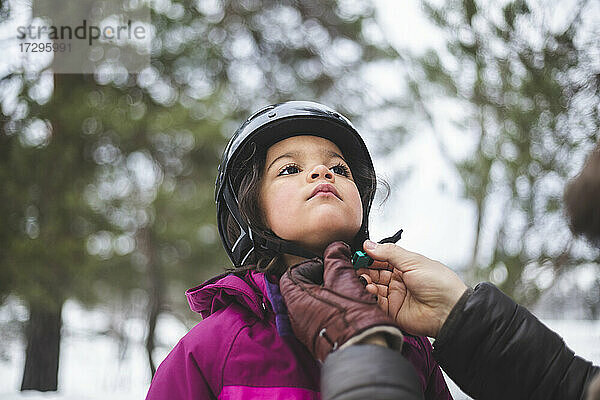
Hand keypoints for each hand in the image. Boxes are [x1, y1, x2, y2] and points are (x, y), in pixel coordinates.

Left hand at [279, 241, 403, 361]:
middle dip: (323, 279)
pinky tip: (348, 307)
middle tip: (338, 276)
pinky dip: (332, 309)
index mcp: (296, 299)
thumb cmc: (351, 320)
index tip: (327, 265)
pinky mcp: (318, 338)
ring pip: (314, 302)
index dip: (310, 265)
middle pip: (304, 288)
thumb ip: (336, 258)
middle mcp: (296, 316)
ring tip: (347, 291)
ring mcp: (306, 330)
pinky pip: (321, 317)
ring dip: (330, 293)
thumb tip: (336, 248)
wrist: (363, 349)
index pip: (292, 273)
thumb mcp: (343, 278)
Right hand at [357, 241, 467, 337]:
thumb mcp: (413, 261)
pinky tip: (370, 290)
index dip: (368, 257)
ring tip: (364, 279)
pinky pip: (375, 302)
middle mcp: (398, 280)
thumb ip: (389, 253)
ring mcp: (394, 296)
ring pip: (372, 287)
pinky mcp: (391, 311)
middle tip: (355, 267)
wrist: (449, 310)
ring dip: (366, 282)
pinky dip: (370, 296)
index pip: (380, 259)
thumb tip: (369, 244)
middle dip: (363, 270)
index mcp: (404, 266)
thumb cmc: (440, 284)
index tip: (357, 255)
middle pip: (373, 273)